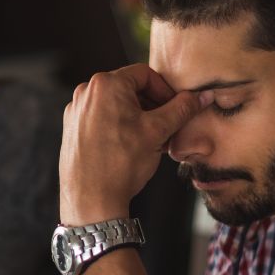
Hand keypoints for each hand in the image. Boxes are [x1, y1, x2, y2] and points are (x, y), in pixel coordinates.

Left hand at [59, 64, 210, 223]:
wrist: (90, 200)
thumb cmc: (121, 164)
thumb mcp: (158, 131)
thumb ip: (182, 109)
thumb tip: (203, 96)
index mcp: (105, 84)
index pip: (145, 74)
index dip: (166, 91)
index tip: (176, 109)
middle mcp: (85, 93)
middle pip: (129, 89)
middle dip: (152, 107)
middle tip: (167, 128)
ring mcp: (75, 111)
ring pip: (116, 106)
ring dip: (137, 118)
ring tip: (152, 141)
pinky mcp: (72, 129)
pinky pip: (101, 119)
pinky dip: (119, 127)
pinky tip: (130, 148)